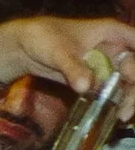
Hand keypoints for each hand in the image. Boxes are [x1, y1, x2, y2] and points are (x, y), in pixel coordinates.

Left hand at [0, 18, 134, 119]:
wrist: (25, 48)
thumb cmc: (43, 39)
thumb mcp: (58, 52)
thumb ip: (73, 68)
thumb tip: (86, 87)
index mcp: (111, 32)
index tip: (131, 77)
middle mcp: (114, 48)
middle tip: (126, 107)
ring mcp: (107, 65)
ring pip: (128, 81)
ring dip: (129, 98)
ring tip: (122, 116)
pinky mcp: (97, 80)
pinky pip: (113, 91)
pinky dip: (117, 103)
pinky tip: (117, 117)